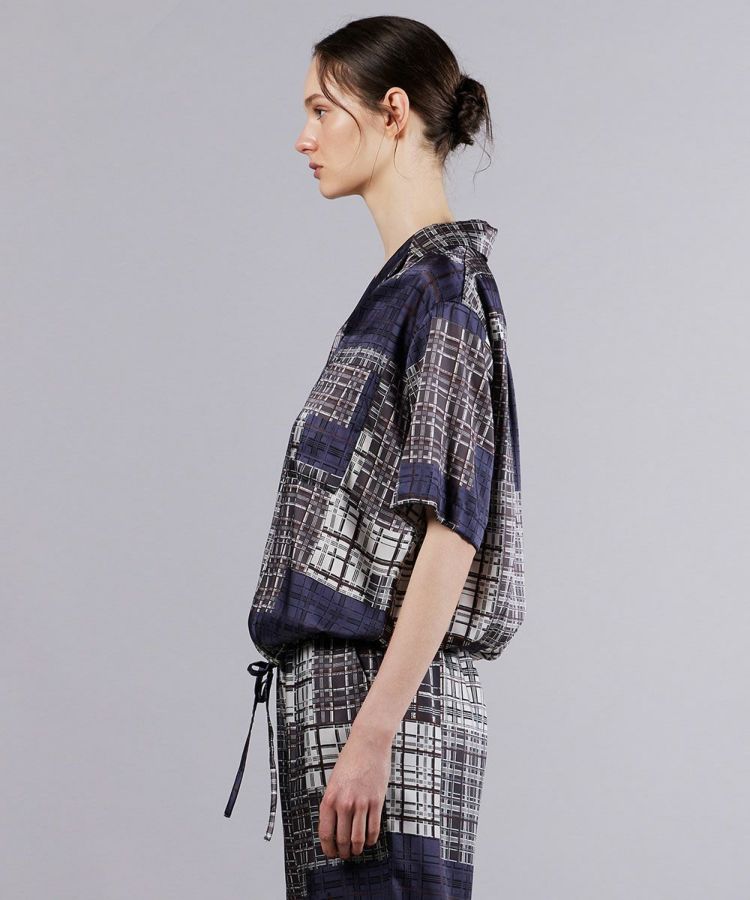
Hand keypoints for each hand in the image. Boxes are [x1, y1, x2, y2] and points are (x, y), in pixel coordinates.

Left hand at [318, 726, 390, 859]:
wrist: (368, 744)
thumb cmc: (350, 759)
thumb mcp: (334, 781)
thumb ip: (333, 802)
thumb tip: (333, 825)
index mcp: (329, 798)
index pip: (325, 833)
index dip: (328, 848)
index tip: (331, 853)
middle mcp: (344, 803)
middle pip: (342, 839)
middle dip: (343, 852)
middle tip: (345, 855)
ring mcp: (361, 803)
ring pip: (357, 838)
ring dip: (356, 849)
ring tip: (356, 851)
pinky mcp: (376, 802)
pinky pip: (373, 829)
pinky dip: (370, 840)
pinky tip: (368, 841)